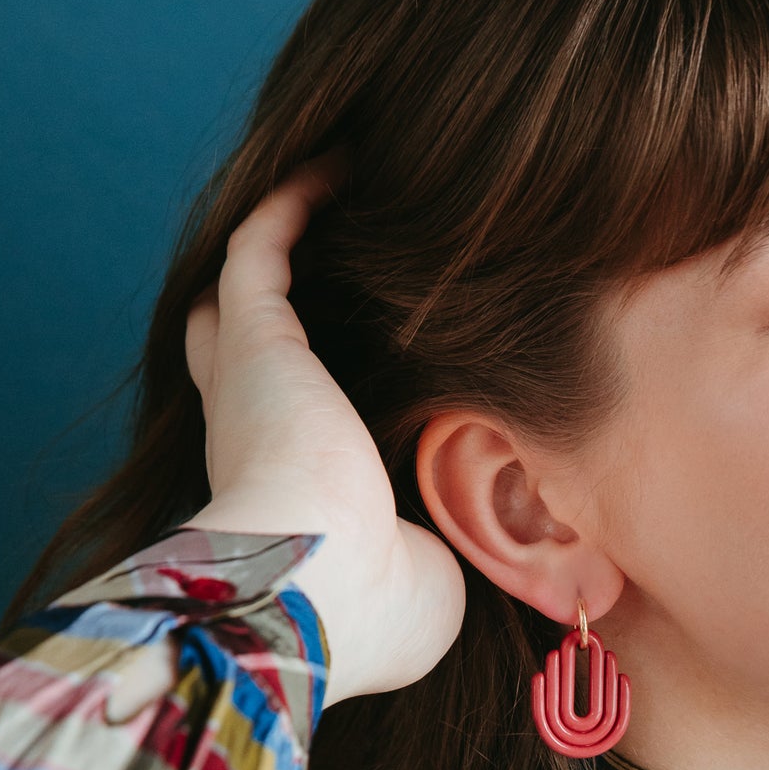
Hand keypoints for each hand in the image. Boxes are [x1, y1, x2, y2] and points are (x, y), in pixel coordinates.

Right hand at [183, 162, 467, 703]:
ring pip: (250, 282)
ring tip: (345, 179)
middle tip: (342, 249)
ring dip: (291, 231)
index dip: (316, 384)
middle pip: (245, 342)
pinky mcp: (256, 337)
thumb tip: (523, 543)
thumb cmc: (375, 607)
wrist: (314, 591)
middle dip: (283, 299)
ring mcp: (249, 377)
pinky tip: (332, 162)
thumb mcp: (434, 582)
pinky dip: (289, 202)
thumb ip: (458, 545)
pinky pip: (259, 246)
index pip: (284, 426)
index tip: (378, 350)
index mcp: (292, 492)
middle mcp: (255, 427)